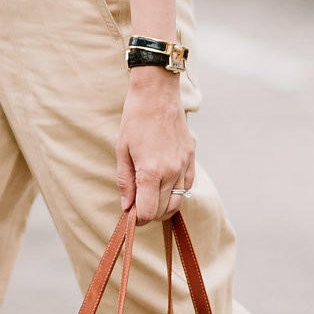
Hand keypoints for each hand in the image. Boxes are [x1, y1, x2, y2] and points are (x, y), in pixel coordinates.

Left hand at [117, 67, 195, 221]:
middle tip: (137, 206)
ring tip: (150, 197)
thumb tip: (127, 206)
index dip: (137, 218)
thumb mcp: (122, 152)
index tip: (130, 214)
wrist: (157, 94)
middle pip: (163, 211)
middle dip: (149, 214)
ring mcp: (184, 165)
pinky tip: (164, 186)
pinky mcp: (191, 158)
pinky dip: (176, 193)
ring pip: (178, 202)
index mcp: (151, 172)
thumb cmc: (135, 120)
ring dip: (163, 206)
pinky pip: (187, 186)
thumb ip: (125, 182)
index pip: (148, 212)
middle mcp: (171, 172)